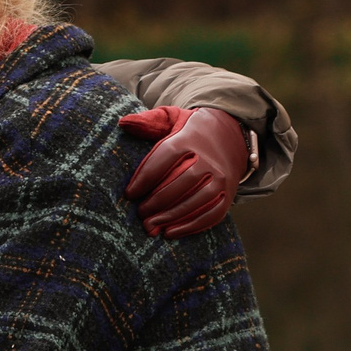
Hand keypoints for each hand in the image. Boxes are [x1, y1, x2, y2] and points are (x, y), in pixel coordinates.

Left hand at [118, 105, 247, 237]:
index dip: (146, 177)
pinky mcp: (229, 193)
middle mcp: (209, 158)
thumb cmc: (188, 132)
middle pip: (183, 181)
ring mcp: (222, 177)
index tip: (129, 194)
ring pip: (199, 200)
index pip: (166, 157)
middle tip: (139, 214)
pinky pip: (213, 213)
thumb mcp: (171, 118)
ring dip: (172, 217)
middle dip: (158, 201)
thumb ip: (148, 121)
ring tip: (150, 227)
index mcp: (189, 139)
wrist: (228, 134)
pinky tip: (170, 233)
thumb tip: (122, 123)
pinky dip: (192, 226)